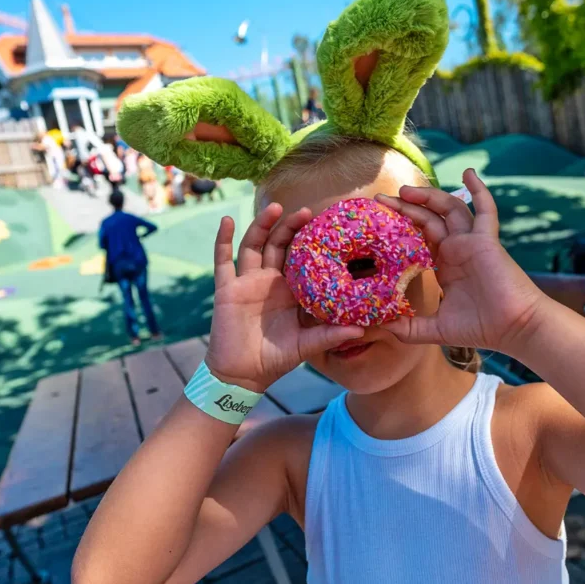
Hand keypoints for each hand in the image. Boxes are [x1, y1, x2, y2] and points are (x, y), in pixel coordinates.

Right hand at [205, 204, 364, 392]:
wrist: (243, 375)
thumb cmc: (276, 359)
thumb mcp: (307, 345)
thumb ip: (331, 335)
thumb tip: (362, 329)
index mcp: (290, 290)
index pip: (301, 258)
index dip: (311, 241)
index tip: (326, 224)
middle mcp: (270, 281)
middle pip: (279, 245)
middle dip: (291, 227)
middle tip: (306, 211)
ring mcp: (247, 282)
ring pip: (254, 245)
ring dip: (262, 225)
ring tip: (275, 207)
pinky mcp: (227, 288)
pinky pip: (223, 260)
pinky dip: (222, 239)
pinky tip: (227, 220)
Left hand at [376, 170, 543, 353]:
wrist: (514, 328)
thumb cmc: (481, 328)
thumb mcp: (436, 329)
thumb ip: (409, 329)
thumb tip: (382, 328)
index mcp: (445, 265)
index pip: (418, 238)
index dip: (400, 227)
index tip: (378, 219)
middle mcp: (456, 250)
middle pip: (428, 219)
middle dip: (405, 207)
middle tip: (382, 199)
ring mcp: (471, 242)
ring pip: (448, 209)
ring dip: (428, 196)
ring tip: (405, 190)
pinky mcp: (487, 240)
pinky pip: (485, 210)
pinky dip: (479, 190)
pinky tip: (469, 173)